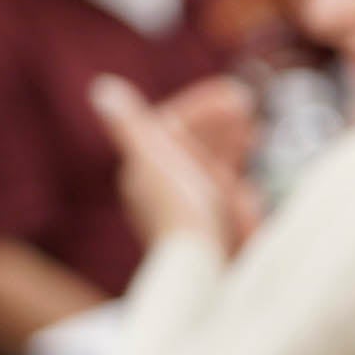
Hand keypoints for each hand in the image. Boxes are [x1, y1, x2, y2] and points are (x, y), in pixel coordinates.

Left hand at [91, 75, 260, 251]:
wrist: (203, 266)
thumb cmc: (178, 209)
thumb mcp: (152, 157)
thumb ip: (131, 124)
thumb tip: (102, 88)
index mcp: (147, 168)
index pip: (173, 125)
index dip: (201, 106)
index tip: (229, 91)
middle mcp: (166, 188)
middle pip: (193, 145)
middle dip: (219, 124)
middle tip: (244, 103)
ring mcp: (192, 209)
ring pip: (211, 168)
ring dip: (230, 146)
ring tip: (252, 130)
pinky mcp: (214, 230)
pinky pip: (226, 198)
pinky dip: (238, 183)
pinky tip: (249, 183)